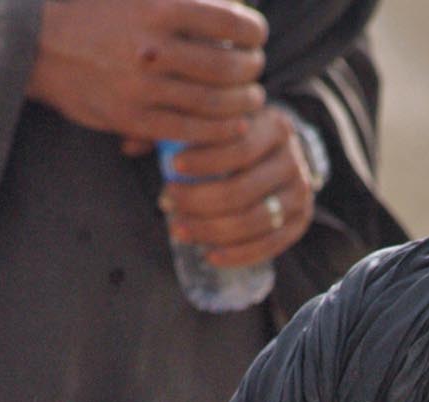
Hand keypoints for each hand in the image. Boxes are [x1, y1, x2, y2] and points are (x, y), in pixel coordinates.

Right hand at [28, 0, 265, 146]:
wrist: (37, 43)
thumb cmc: (92, 8)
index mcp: (160, 4)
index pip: (229, 21)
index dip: (253, 32)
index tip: (257, 37)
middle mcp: (154, 46)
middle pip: (227, 67)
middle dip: (251, 70)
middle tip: (255, 71)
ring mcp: (143, 86)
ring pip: (213, 103)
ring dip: (242, 104)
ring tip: (250, 99)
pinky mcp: (131, 118)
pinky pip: (189, 131)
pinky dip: (217, 132)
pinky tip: (233, 127)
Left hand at [156, 104, 319, 257]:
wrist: (282, 152)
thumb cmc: (237, 133)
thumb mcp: (217, 119)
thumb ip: (178, 124)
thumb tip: (127, 143)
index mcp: (274, 124)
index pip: (238, 146)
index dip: (204, 161)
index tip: (171, 170)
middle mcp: (293, 159)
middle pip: (242, 189)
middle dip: (200, 201)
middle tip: (168, 203)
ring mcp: (300, 193)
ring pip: (254, 220)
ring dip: (212, 230)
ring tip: (178, 229)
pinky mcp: (301, 222)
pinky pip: (269, 247)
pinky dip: (237, 255)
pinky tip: (209, 256)